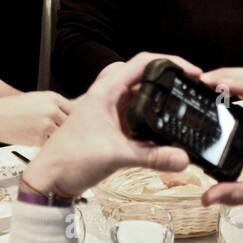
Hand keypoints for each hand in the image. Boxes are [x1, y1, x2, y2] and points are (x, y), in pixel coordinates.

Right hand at [0, 90, 71, 146]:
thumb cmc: (11, 108)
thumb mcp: (35, 99)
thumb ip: (52, 106)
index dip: (74, 119)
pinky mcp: (39, 138)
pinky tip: (34, 139)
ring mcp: (47, 124)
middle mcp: (52, 110)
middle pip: (70, 124)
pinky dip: (44, 144)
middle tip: (63, 135)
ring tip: (46, 138)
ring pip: (61, 135)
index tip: (74, 125)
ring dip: (56, 139)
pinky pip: (49, 144)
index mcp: (53, 98)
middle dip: (66, 130)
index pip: (74, 110)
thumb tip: (66, 115)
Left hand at [22, 53, 200, 197]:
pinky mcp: (113, 126)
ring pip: (142, 96)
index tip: (192, 71)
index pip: (142, 62)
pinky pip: (139, 115)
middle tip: (191, 87)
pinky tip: (167, 129)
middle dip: (169, 78)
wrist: (50, 181)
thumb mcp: (115, 156)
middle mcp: (108, 96)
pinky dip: (154, 118)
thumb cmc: (69, 160)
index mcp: (105, 91)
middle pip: (144, 75)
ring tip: (184, 105)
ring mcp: (110, 111)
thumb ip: (152, 157)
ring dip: (162, 99)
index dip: (171, 61)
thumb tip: (183, 158)